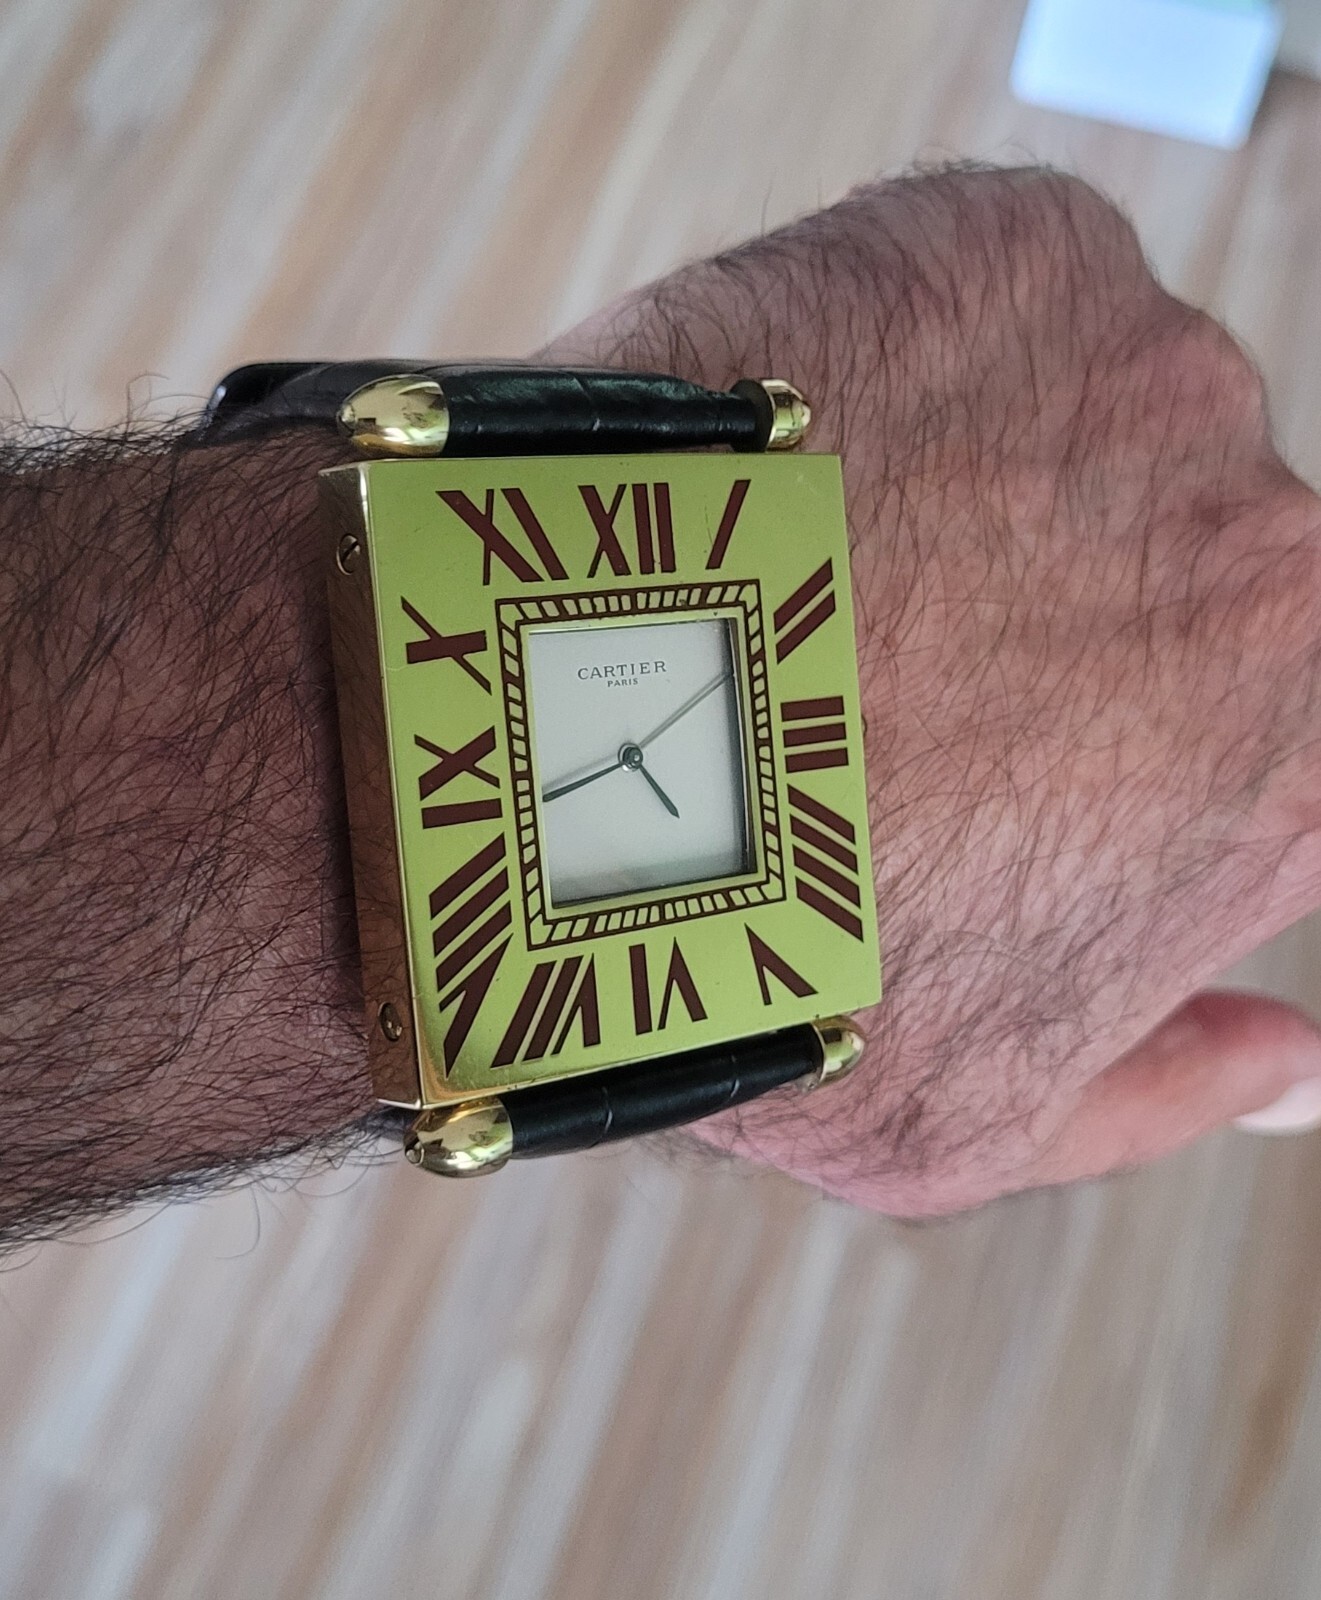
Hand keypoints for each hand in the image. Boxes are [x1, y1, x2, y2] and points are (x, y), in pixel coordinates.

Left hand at [545, 168, 1320, 1215]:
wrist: (530, 757)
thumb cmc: (734, 959)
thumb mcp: (962, 1117)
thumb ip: (1163, 1085)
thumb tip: (1292, 1065)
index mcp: (1291, 761)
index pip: (1269, 741)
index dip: (1123, 754)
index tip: (1009, 752)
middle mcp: (1270, 554)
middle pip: (1187, 568)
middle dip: (1059, 617)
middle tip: (881, 666)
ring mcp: (1148, 377)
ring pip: (1092, 427)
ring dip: (979, 482)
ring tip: (812, 569)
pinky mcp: (1012, 249)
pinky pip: (992, 298)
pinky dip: (907, 358)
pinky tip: (792, 460)